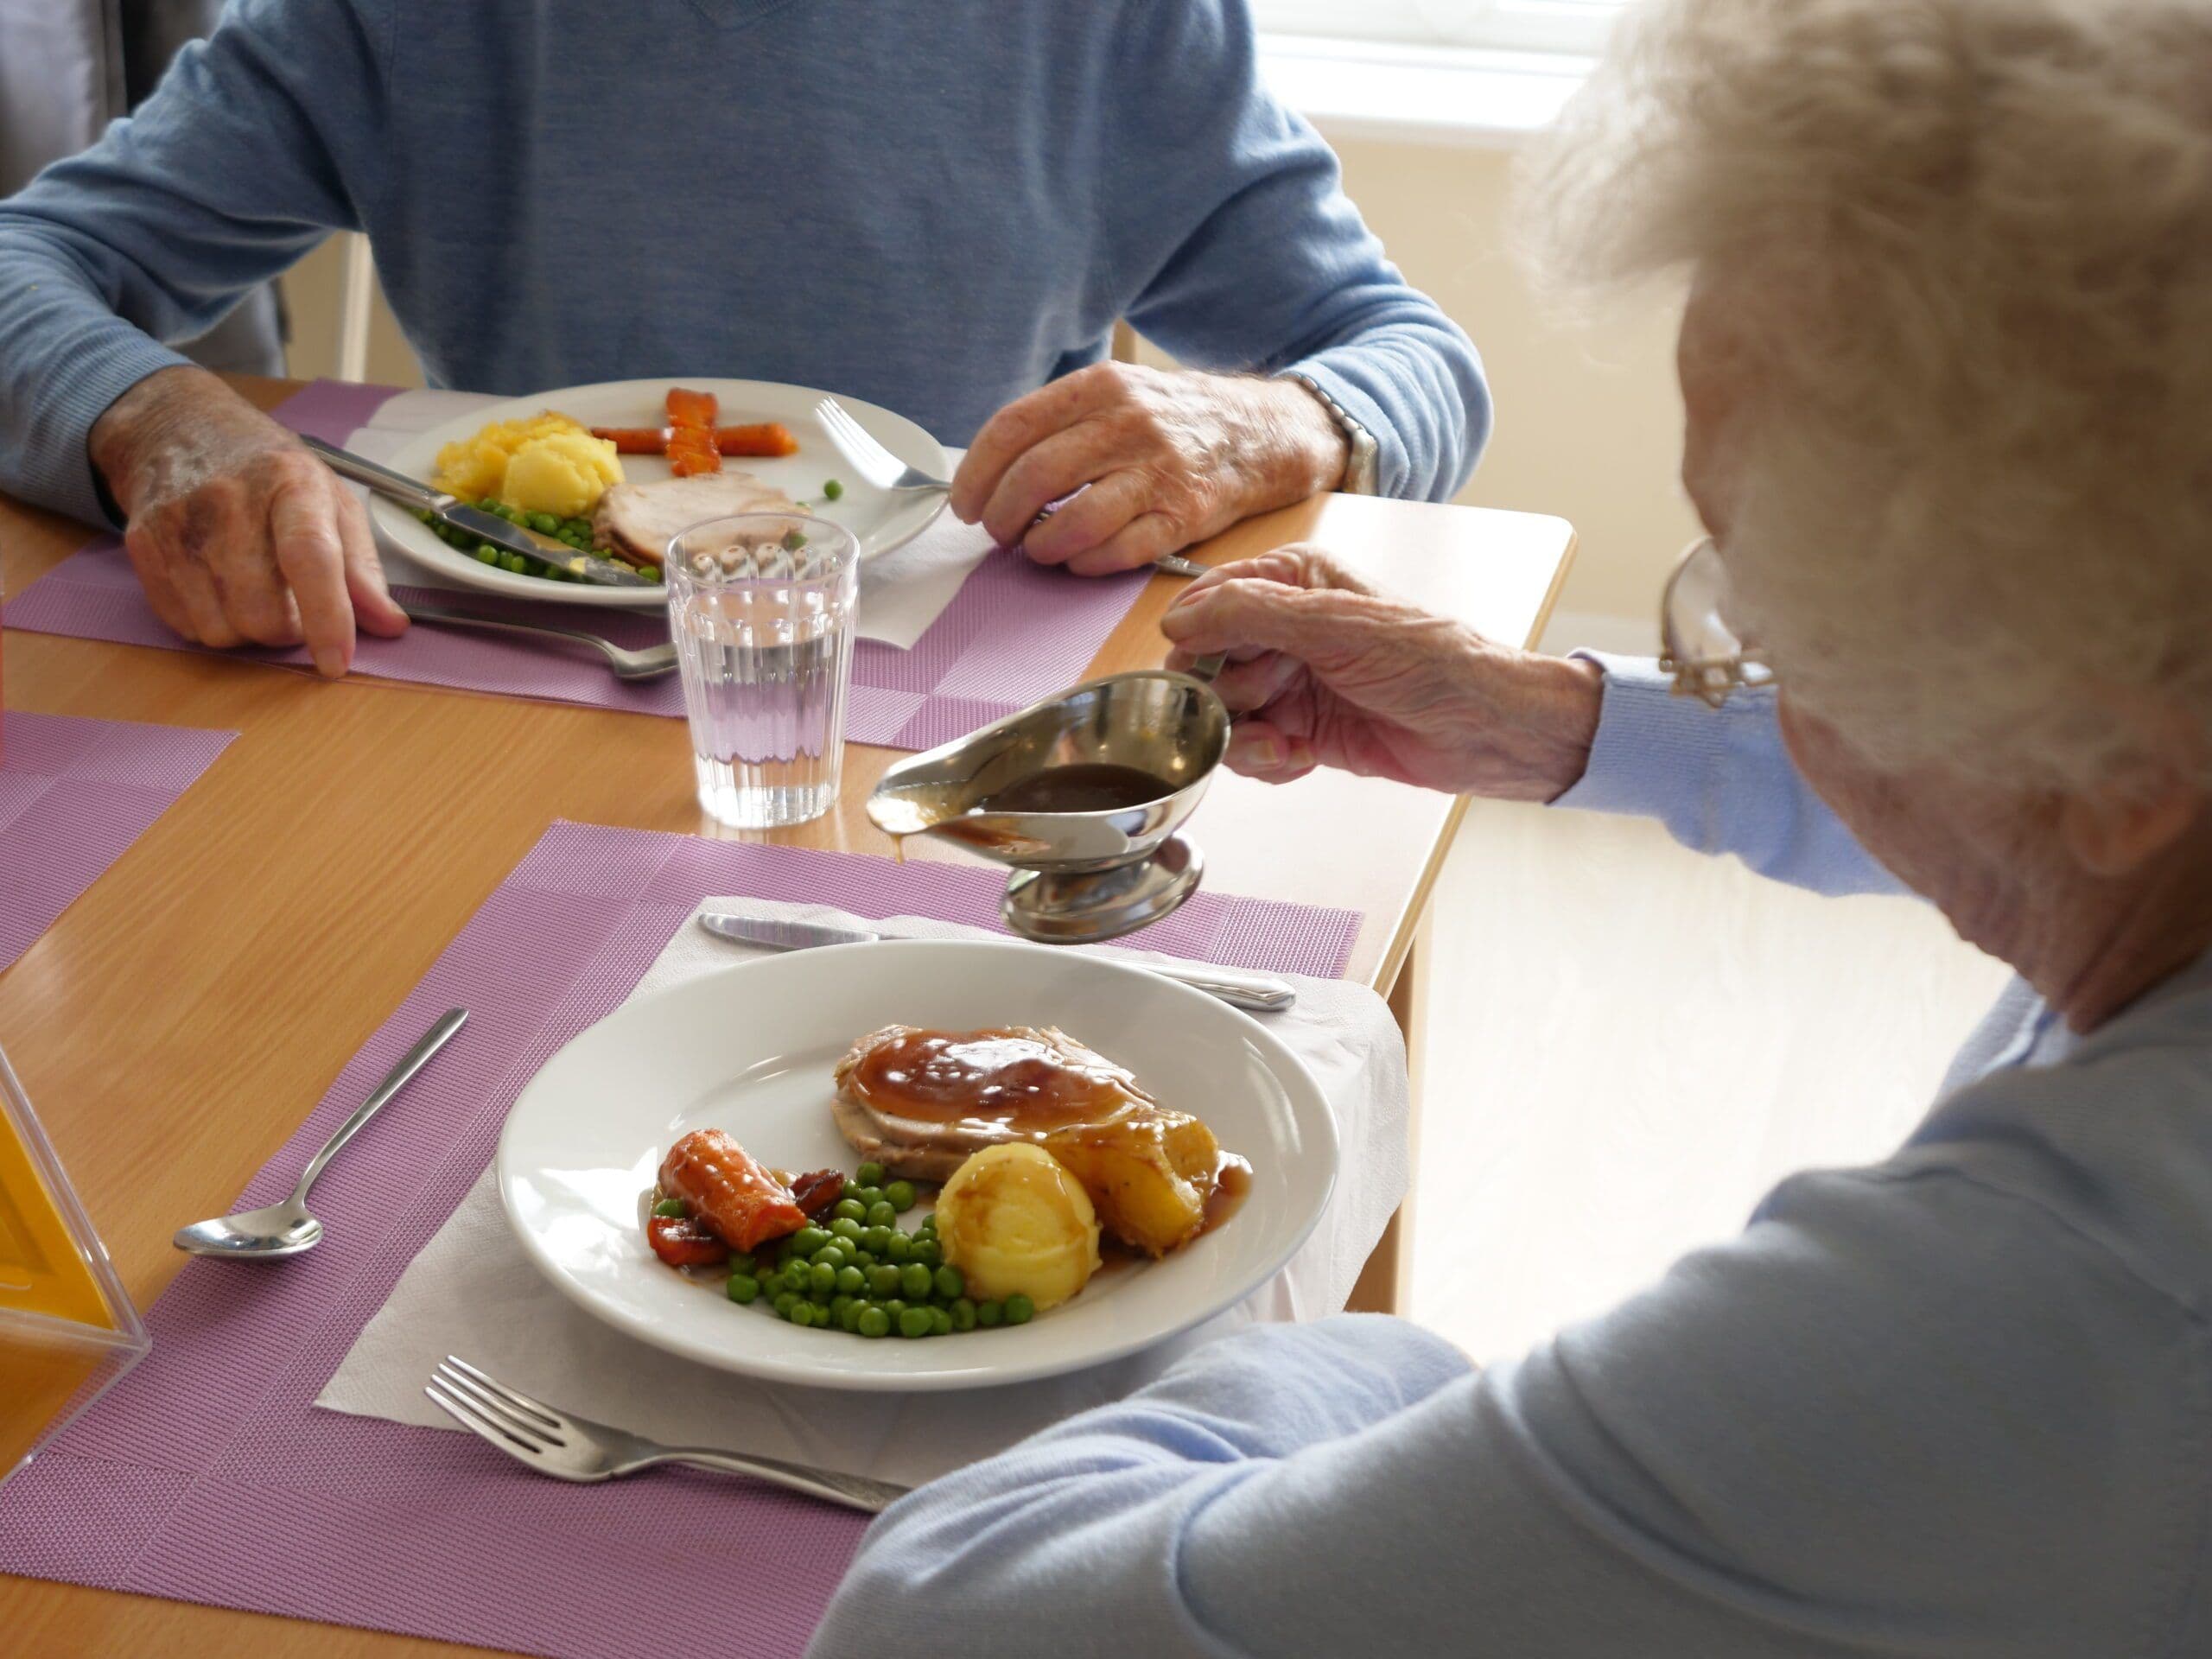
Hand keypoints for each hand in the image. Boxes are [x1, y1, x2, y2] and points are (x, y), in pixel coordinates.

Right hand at [88, 366, 408, 674]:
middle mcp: (229, 500)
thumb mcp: (331, 501)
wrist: (180, 429)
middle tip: (294, 609)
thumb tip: (392, 626)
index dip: (327, 617)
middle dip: (287, 630)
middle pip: (261, 610)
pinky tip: (219, 590)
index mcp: (291, 483)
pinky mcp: (142, 543)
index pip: (310, 556)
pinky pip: (183, 624)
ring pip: (221, 628)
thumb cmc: (270, 474)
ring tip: (255, 594)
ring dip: (247, 632)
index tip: (337, 663)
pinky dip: (210, 624)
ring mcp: (178, 522)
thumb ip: (363, 567)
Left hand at [950, 363, 1347, 574]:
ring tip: (1038, 551)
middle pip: (1035, 477)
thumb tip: (989, 475)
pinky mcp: (1185, 515)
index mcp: (1100, 387)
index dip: (976, 474)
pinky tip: (1079, 560)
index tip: (966, 503)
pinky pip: (1118, 552)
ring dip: (1041, 547)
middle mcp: (1129, 422)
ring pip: (1074, 520)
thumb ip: (1059, 423)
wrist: (1261, 434)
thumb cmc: (1172, 422)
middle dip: (1003, 516)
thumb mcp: (1117, 395)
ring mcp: (1159, 470)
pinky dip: (1086, 564)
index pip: (1012, 428)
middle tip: (1000, 533)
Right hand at [1159, 546, 1603, 799]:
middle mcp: (1285, 629)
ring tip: (1286, 742)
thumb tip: (1178, 620)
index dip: (1196, 639)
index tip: (1199, 669)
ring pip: (1224, 714)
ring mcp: (1291, 682)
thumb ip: (1250, 615)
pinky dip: (1267, 761)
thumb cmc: (1430, 660)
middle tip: (1261, 704)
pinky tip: (1301, 758)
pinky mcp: (1301, 731)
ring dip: (1245, 738)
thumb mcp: (1335, 625)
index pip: (1208, 602)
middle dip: (1223, 695)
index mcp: (1292, 581)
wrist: (1482, 728)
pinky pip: (1251, 750)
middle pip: (1207, 664)